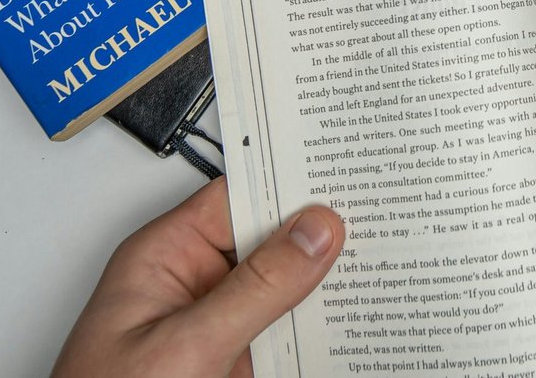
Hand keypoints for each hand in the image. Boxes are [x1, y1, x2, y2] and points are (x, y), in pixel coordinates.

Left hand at [53, 177, 344, 377]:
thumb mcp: (186, 344)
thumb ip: (254, 288)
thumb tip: (314, 231)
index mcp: (163, 257)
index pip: (237, 196)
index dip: (289, 181)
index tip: (342, 177)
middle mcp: (189, 284)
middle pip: (267, 239)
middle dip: (316, 234)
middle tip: (372, 226)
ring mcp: (212, 326)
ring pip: (283, 288)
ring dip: (322, 285)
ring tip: (371, 272)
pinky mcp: (230, 362)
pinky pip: (285, 332)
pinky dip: (318, 328)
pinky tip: (347, 323)